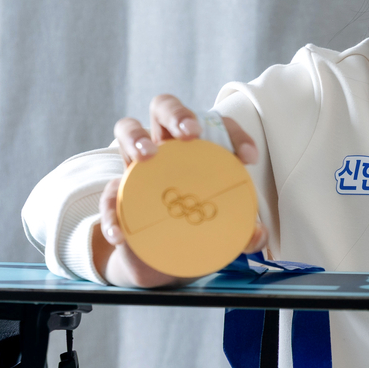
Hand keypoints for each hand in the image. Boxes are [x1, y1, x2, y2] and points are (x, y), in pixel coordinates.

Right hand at [93, 94, 267, 287]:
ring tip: (148, 155)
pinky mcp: (117, 196)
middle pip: (163, 108)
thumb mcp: (225, 231)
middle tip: (190, 133)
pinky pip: (109, 196)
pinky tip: (121, 233)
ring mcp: (137, 167)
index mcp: (197, 149)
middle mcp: (166, 148)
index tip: (247, 158)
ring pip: (127, 130)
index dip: (234, 134)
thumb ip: (244, 233)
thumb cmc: (198, 228)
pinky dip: (112, 214)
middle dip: (176, 113)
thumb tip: (259, 236)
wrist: (163, 259)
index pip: (216, 125)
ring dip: (136, 137)